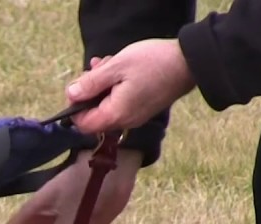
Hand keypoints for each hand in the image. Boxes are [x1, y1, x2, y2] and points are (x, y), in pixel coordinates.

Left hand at [65, 39, 196, 134]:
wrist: (189, 62)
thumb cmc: (153, 63)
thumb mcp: (116, 67)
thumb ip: (90, 83)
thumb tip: (71, 94)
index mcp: (115, 115)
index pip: (82, 124)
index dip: (74, 106)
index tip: (78, 86)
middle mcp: (124, 121)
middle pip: (94, 115)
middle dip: (89, 91)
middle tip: (94, 69)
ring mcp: (135, 116)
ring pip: (106, 105)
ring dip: (101, 85)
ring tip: (107, 63)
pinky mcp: (143, 108)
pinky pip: (120, 102)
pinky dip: (114, 86)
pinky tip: (117, 68)